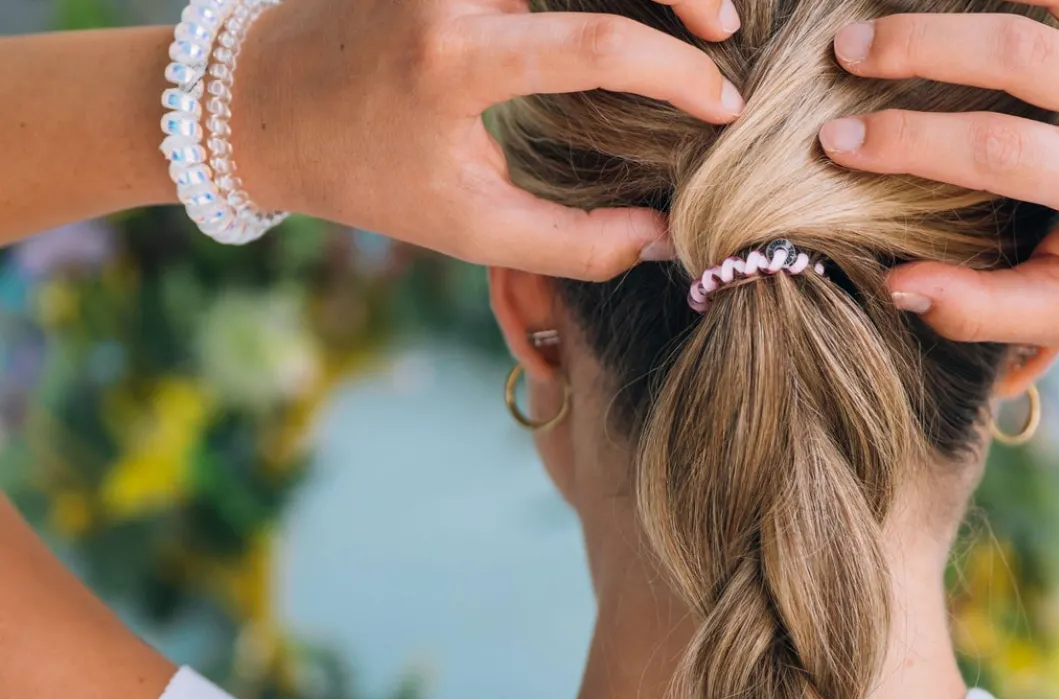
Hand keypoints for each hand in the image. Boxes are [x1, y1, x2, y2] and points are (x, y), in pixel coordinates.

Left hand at [238, 0, 744, 279]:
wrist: (262, 101)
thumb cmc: (367, 177)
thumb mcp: (469, 230)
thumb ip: (574, 243)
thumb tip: (664, 239)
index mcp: (455, 59)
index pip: (598, 43)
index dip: (677, 73)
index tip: (723, 108)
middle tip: (725, 26)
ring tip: (696, 7)